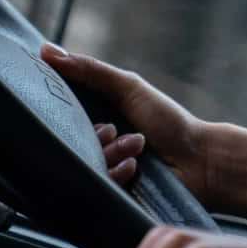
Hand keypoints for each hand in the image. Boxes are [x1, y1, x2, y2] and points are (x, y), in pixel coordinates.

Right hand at [41, 44, 217, 203]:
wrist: (200, 161)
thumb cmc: (169, 122)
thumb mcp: (129, 87)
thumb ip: (90, 70)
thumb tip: (46, 50)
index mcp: (95, 120)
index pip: (60, 116)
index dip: (60, 111)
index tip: (64, 106)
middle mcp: (95, 147)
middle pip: (69, 142)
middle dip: (94, 135)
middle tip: (113, 129)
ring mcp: (103, 172)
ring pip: (84, 164)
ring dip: (110, 152)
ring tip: (135, 147)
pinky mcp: (111, 197)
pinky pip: (97, 186)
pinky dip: (116, 173)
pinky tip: (134, 166)